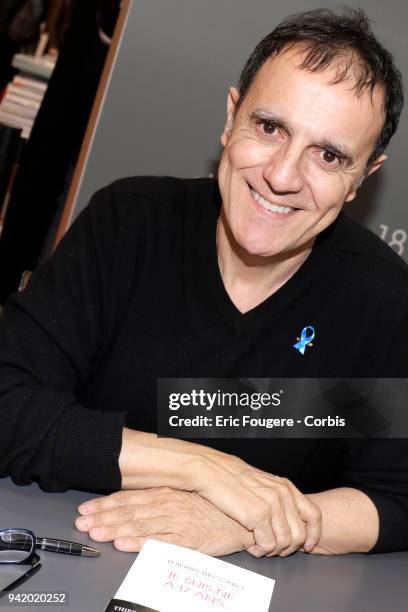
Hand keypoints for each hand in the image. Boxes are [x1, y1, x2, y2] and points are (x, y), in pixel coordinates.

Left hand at [75, 487, 254, 555]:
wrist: (241, 519)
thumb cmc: (212, 508)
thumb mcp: (182, 497)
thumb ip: (158, 498)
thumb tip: (131, 502)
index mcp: (165, 493)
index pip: (129, 498)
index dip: (105, 504)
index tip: (86, 509)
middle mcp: (168, 504)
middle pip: (129, 511)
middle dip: (103, 517)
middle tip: (82, 522)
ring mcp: (176, 521)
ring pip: (139, 525)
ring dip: (114, 529)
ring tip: (96, 532)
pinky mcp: (186, 539)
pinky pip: (159, 541)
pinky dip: (139, 543)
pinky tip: (123, 543)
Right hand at [192, 452, 321, 556]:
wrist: (211, 471)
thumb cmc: (232, 478)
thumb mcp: (263, 484)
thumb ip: (278, 498)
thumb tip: (287, 520)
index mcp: (286, 487)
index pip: (314, 515)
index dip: (313, 535)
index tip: (307, 546)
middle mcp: (283, 495)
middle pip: (300, 535)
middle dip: (288, 548)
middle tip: (273, 549)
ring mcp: (272, 506)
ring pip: (285, 544)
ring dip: (272, 550)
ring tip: (258, 546)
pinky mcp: (257, 516)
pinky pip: (268, 545)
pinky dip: (260, 550)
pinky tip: (250, 544)